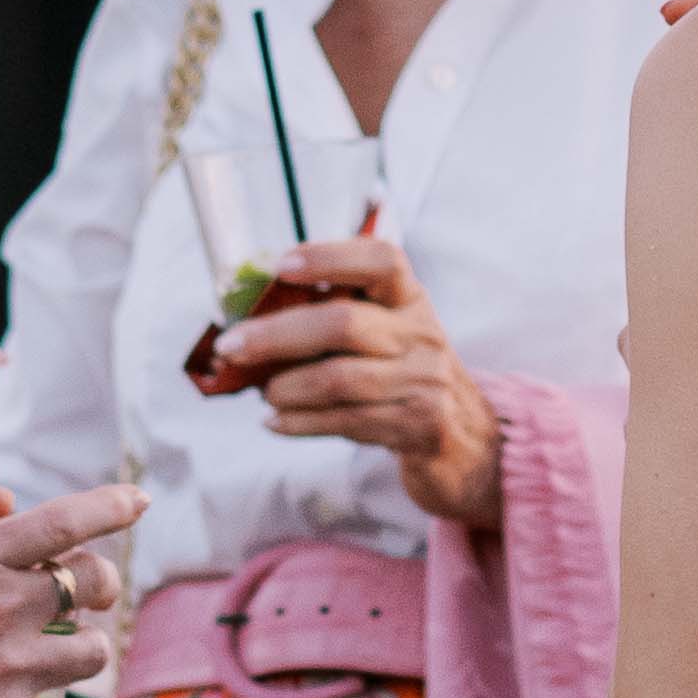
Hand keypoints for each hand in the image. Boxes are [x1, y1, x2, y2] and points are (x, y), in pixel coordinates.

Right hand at [0, 465, 129, 697]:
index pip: (60, 520)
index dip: (109, 505)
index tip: (137, 501)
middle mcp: (0, 608)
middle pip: (92, 582)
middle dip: (99, 584)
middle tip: (89, 594)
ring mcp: (7, 669)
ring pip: (91, 654)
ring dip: (84, 654)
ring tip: (69, 659)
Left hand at [188, 227, 502, 544]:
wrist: (467, 440)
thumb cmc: (402, 377)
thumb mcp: (385, 336)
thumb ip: (333, 320)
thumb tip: (248, 322)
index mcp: (410, 299)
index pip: (380, 260)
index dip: (329, 257)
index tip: (279, 265)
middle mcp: (422, 334)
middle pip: (344, 324)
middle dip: (277, 334)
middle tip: (231, 346)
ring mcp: (425, 381)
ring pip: (340, 379)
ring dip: (287, 387)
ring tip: (264, 393)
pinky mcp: (420, 426)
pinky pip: (346, 421)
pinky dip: (300, 423)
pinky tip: (275, 423)